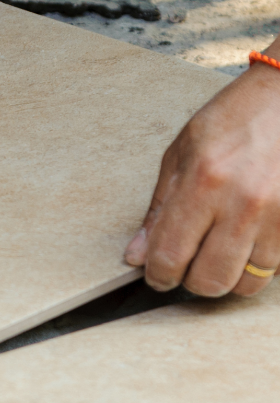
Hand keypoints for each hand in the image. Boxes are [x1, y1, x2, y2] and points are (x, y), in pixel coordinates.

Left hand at [124, 62, 279, 296]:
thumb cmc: (234, 119)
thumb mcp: (181, 153)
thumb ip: (158, 209)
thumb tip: (136, 255)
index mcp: (203, 183)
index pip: (170, 255)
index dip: (158, 275)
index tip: (157, 275)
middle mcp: (243, 203)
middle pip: (210, 279)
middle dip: (193, 282)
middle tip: (189, 265)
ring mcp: (279, 215)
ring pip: (248, 282)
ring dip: (229, 277)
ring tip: (221, 252)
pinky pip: (278, 268)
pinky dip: (261, 264)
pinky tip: (251, 241)